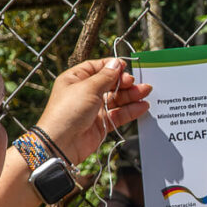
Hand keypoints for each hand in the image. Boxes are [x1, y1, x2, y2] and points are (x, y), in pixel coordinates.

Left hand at [36, 58, 151, 161]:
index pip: (96, 68)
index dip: (111, 66)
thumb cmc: (68, 111)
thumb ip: (105, 76)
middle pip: (109, 83)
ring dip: (131, 95)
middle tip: (135, 82)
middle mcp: (84, 93)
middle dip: (124, 82)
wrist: (61, 143)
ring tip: (146, 91)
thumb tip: (116, 63)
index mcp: (75, 79)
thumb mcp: (87, 88)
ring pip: (116, 99)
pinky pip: (119, 114)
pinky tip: (142, 106)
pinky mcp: (101, 124)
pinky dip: (131, 110)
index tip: (125, 66)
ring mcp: (93, 109)